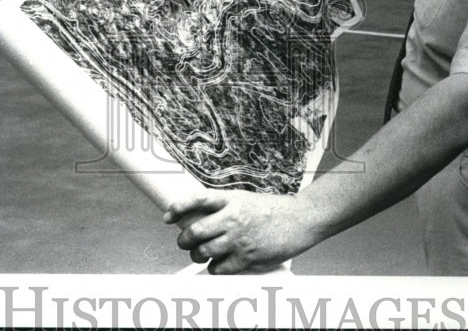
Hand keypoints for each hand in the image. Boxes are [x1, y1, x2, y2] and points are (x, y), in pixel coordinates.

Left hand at [164, 190, 315, 273]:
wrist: (300, 219)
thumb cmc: (273, 209)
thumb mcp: (246, 199)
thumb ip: (224, 207)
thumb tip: (199, 218)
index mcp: (232, 199)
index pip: (197, 199)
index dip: (178, 207)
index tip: (167, 216)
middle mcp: (233, 217)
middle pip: (195, 232)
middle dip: (184, 240)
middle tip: (184, 243)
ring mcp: (240, 239)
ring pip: (204, 252)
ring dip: (197, 255)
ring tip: (200, 254)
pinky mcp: (248, 257)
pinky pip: (220, 268)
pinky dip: (214, 269)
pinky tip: (218, 265)